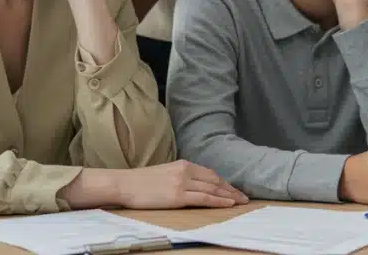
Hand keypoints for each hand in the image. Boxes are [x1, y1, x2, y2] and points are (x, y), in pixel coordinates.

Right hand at [116, 160, 248, 208]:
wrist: (124, 184)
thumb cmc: (142, 181)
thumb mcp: (166, 172)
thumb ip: (182, 176)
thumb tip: (195, 184)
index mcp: (184, 164)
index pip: (210, 173)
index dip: (224, 183)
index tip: (234, 189)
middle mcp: (186, 171)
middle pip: (215, 180)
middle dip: (231, 189)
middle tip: (244, 197)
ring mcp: (182, 183)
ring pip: (212, 189)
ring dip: (229, 196)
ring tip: (240, 202)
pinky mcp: (177, 196)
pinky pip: (203, 198)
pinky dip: (218, 201)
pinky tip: (228, 204)